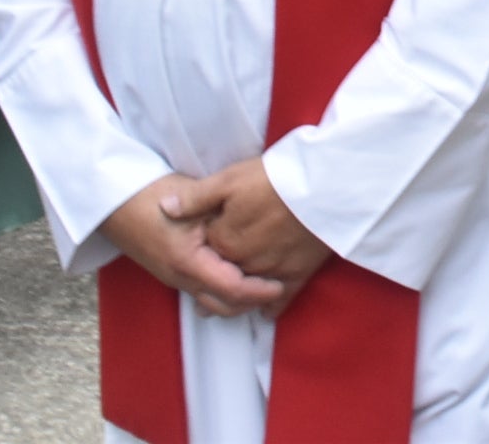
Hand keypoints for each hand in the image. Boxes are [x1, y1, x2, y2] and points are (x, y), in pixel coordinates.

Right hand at [99, 175, 284, 318]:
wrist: (114, 199)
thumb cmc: (153, 194)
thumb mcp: (195, 201)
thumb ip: (224, 219)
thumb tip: (257, 231)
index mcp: (188, 262)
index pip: (233, 289)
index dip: (260, 289)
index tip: (282, 283)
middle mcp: (181, 278)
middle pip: (224, 305)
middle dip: (253, 301)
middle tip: (281, 287)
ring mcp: (175, 279)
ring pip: (213, 302)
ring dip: (239, 299)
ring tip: (265, 285)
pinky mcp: (174, 274)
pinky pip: (204, 293)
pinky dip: (225, 292)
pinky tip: (241, 277)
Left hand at [179, 158, 333, 315]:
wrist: (325, 185)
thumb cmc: (275, 178)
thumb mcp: (230, 179)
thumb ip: (196, 198)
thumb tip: (163, 209)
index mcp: (224, 241)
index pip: (204, 250)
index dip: (202, 244)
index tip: (200, 243)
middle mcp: (244, 263)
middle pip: (224, 274)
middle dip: (215, 277)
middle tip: (204, 285)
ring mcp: (271, 272)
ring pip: (247, 291)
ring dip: (236, 296)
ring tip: (224, 302)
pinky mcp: (298, 274)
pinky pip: (280, 299)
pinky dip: (271, 306)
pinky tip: (265, 310)